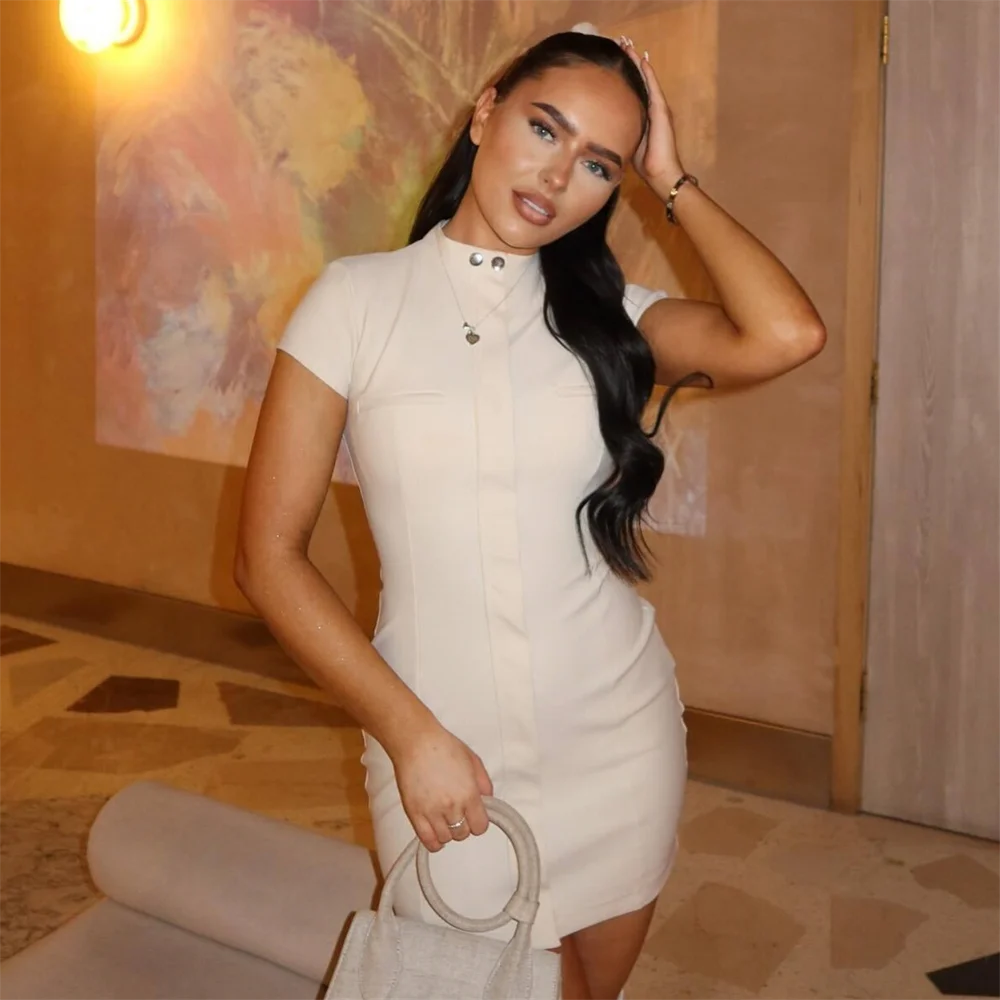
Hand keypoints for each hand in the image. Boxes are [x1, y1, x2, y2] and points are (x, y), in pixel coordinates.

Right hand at [391, 724, 492, 851]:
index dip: (479, 822)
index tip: (475, 816)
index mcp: (469, 794)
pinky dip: (434, 842)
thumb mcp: (474, 761)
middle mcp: (452, 807)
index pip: (480, 827)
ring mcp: (432, 812)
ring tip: (445, 818)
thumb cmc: (444, 746)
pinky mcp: (415, 814)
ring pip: (446, 838)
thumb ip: (484, 784)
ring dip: (448, 831)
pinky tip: (436, 833)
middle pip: (463, 834)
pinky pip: (428, 840)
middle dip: (463, 825)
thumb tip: (488, 800)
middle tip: (458, 813)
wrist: (416, 742)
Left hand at [618, 37, 685, 196]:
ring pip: (647, 78)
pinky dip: (647, 74)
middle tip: (622, 42)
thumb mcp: (628, 141)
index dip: (626, 73)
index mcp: (643, 114)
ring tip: (629, 45)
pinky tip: (642, 60)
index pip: (634, 88)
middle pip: (640, 79)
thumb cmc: (644, 163)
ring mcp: (659, 108)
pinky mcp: (661, 112)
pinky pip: (653, 88)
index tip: (616, 59)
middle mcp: (652, 108)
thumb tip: (602, 129)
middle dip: (631, 61)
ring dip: (638, 61)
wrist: (660, 173)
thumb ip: (620, 131)